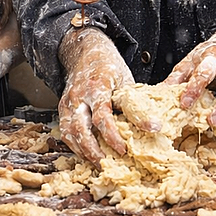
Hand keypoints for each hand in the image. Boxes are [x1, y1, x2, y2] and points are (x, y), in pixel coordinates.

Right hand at [57, 27, 137, 162]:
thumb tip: (152, 126)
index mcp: (97, 86)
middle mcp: (78, 95)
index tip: (123, 149)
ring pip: (69, 133)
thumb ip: (133, 102)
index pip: (102, 115)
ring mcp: (68, 102)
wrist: (85, 51)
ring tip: (99, 164)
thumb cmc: (108, 65)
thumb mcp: (126, 79)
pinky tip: (87, 154)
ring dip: (83, 152)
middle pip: (80, 129)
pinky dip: (76, 146)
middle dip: (93, 151)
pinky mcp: (63, 108)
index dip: (112, 135)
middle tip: (108, 164)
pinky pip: (65, 132)